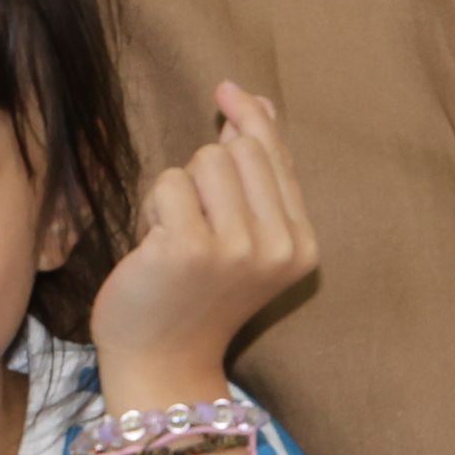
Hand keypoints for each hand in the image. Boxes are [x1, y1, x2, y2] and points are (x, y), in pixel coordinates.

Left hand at [88, 83, 315, 398]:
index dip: (250, 119)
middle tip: (194, 221)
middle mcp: (277, 246)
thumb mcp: (245, 236)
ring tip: (175, 235)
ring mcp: (236, 248)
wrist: (162, 365)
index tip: (227, 89)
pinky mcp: (188, 248)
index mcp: (301, 245)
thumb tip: (258, 103)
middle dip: (206, 171)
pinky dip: (153, 208)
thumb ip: (259, 175)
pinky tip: (154, 246)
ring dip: (178, 189)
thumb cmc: (196, 296)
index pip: (277, 157)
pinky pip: (168, 184)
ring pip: (204, 160)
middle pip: (240, 150)